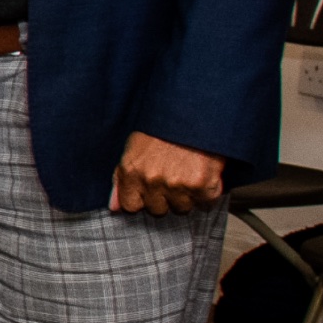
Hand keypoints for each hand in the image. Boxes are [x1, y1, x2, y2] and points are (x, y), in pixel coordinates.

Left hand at [111, 131, 226, 216]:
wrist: (194, 112)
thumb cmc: (164, 128)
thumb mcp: (134, 146)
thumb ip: (121, 178)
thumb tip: (114, 207)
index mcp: (131, 171)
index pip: (131, 206)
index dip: (142, 200)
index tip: (150, 191)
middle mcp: (152, 181)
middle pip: (158, 210)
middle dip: (165, 198)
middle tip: (174, 177)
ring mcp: (177, 185)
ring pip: (182, 208)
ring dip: (187, 196)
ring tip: (189, 173)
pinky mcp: (202, 186)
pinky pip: (205, 202)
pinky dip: (208, 192)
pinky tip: (204, 174)